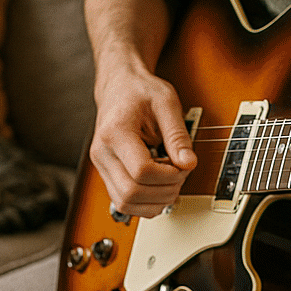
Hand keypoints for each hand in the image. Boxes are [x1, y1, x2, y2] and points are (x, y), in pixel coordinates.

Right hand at [88, 60, 197, 218]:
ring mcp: (101, 166)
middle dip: (164, 191)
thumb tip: (188, 164)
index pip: (141, 171)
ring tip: (170, 182)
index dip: (169, 175)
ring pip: (125, 203)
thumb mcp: (167, 104)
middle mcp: (102, 153)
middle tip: (180, 174)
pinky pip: (123, 202)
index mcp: (115, 133)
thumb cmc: (141, 92)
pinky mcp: (106, 174)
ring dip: (155, 201)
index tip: (182, 165)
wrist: (120, 87)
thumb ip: (178, 135)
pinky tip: (159, 187)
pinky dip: (145, 202)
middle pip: (131, 192)